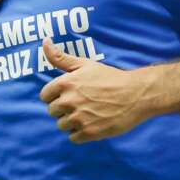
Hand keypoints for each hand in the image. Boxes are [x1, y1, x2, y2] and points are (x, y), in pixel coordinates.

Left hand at [38, 38, 154, 142]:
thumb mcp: (85, 64)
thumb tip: (44, 41)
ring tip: (88, 113)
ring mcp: (78, 118)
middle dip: (64, 109)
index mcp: (65, 83)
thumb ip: (61, 57)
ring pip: (62, 125)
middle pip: (52, 112)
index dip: (56, 95)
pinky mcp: (89, 133)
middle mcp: (69, 101)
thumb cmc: (110, 78)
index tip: (69, 94)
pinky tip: (92, 123)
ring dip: (72, 121)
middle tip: (82, 103)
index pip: (45, 96)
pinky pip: (73, 137)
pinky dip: (81, 133)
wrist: (135, 94)